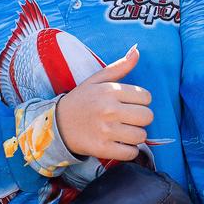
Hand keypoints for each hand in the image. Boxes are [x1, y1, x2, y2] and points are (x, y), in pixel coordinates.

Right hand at [55, 45, 152, 160]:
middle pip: (147, 117)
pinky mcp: (103, 148)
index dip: (139, 101)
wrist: (55, 125)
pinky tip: (117, 143)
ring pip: (141, 136)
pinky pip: (131, 153)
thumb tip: (136, 51)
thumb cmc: (80, 101)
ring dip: (134, 136)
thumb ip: (119, 67)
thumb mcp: (96, 80)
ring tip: (120, 132)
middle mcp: (109, 109)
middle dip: (139, 119)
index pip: (146, 97)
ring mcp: (106, 130)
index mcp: (109, 91)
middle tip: (126, 119)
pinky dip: (127, 150)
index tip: (128, 104)